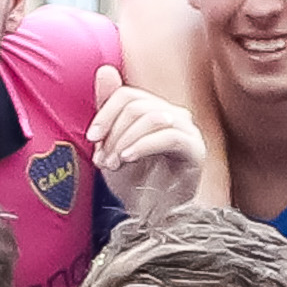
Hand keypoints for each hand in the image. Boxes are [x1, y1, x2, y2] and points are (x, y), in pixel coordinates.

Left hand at [87, 64, 205, 216]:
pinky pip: (169, 136)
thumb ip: (108, 109)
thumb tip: (105, 70)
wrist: (151, 216)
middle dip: (113, 132)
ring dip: (125, 141)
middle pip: (137, 106)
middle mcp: (174, 115)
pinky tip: (128, 159)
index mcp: (154, 110)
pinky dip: (144, 145)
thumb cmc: (133, 181)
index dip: (105, 113)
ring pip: (151, 118)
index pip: (127, 95)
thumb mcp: (111, 144)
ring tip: (113, 163)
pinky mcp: (196, 150)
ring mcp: (187, 131)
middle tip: (102, 159)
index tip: (91, 138)